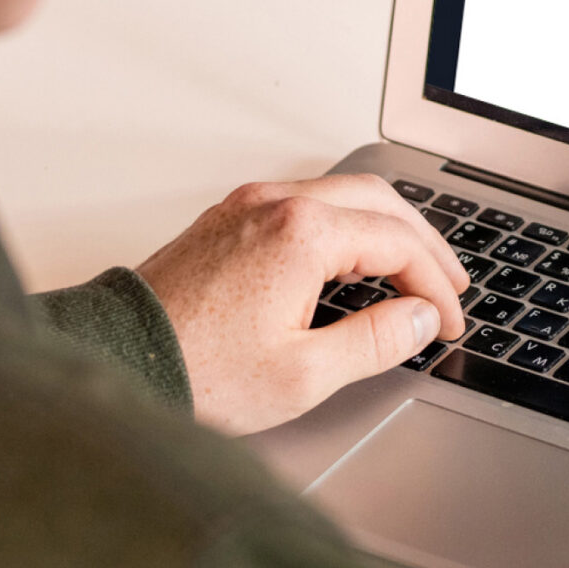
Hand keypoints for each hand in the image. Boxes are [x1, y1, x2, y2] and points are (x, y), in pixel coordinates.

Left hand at [136, 174, 469, 433]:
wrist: (118, 362)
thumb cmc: (196, 370)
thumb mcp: (304, 373)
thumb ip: (376, 340)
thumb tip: (419, 317)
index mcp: (302, 233)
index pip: (399, 243)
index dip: (436, 284)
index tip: (448, 319)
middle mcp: (276, 204)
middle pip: (379, 201)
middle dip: (424, 243)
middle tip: (450, 283)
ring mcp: (248, 206)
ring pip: (343, 194)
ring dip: (386, 228)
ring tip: (411, 267)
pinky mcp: (228, 219)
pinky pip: (306, 203)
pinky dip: (345, 225)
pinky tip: (353, 257)